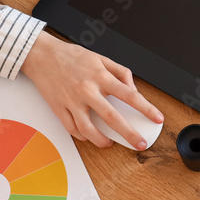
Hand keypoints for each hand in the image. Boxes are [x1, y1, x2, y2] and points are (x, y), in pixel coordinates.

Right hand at [20, 32, 163, 149]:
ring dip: (102, 140)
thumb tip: (133, 89)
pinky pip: (72, 128)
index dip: (146, 108)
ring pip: (89, 128)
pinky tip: (90, 136)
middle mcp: (87, 90)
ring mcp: (71, 101)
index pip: (130, 95)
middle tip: (139, 143)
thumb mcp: (101, 58)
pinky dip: (83, 136)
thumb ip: (121, 73)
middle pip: (112, 117)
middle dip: (129, 133)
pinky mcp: (58, 108)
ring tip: (110, 144)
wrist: (42, 55)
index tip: (157, 118)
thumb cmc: (72, 57)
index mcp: (100, 76)